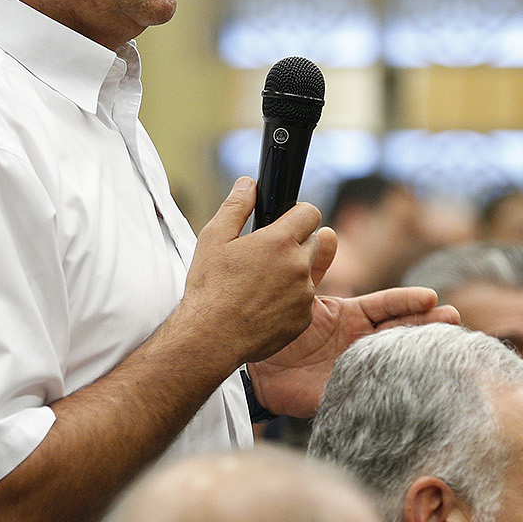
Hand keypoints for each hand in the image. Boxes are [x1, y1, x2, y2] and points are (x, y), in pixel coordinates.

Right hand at [180, 178, 327, 370]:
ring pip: (308, 273)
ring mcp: (304, 295)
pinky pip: (304, 301)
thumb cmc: (209, 288)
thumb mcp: (214, 238)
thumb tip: (248, 184)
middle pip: (313, 241)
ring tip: (261, 284)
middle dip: (295, 243)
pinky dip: (290, 300)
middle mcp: (299, 266)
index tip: (286, 220)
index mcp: (279, 241)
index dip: (297, 213)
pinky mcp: (304, 319)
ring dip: (293, 273)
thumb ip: (236, 206)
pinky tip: (264, 305)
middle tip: (266, 255)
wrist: (211, 337)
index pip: (310, 212)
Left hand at [245, 286, 459, 417]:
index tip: (430, 296)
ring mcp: (359, 367)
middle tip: (453, 318)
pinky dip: (395, 386)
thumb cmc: (281, 329)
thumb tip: (328, 232)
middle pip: (401, 330)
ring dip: (420, 352)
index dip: (408, 301)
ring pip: (395, 358)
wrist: (256, 368)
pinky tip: (414, 384)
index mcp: (353, 315)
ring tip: (447, 347)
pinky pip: (373, 390)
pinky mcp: (347, 392)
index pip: (388, 305)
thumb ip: (315, 267)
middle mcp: (362, 340)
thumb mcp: (300, 294)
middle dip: (428, 324)